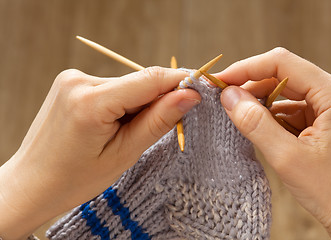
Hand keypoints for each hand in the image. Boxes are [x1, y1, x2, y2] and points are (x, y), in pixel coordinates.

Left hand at [0, 67, 199, 238]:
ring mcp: (72, 79)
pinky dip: (121, 103)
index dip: (180, 82)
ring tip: (125, 135)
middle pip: (138, 82)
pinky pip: (111, 87)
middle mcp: (78, 81)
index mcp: (90, 102)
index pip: (149, 79)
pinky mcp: (71, 82)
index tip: (200, 91)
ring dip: (137, 104)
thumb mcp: (123, 154)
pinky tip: (111, 126)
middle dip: (157, 100)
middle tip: (162, 128)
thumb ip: (158, 120)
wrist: (32, 183)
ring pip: (125, 85)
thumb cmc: (75, 178)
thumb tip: (189, 95)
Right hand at [217, 48, 330, 238]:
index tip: (221, 81)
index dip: (246, 68)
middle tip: (224, 99)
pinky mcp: (327, 122)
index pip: (282, 63)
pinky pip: (294, 110)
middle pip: (284, 76)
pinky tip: (260, 129)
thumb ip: (256, 124)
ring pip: (287, 93)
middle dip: (251, 86)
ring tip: (239, 116)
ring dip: (261, 103)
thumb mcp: (288, 158)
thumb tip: (229, 96)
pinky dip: (273, 117)